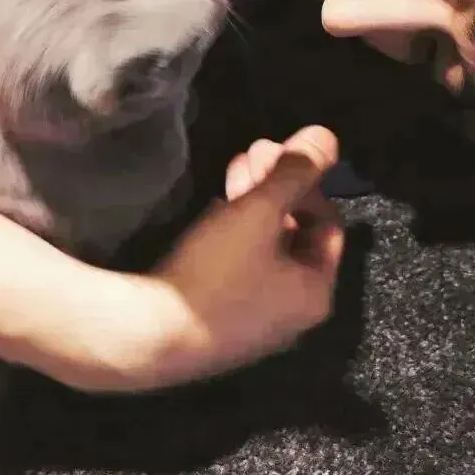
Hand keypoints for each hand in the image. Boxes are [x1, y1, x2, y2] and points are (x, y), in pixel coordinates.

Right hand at [137, 126, 344, 384]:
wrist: (146, 339)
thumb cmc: (215, 273)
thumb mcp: (260, 211)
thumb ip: (297, 170)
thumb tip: (328, 136)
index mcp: (316, 292)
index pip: (327, 221)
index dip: (305, 180)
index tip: (274, 151)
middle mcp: (293, 314)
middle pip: (295, 234)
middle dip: (276, 187)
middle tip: (251, 151)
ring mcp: (255, 323)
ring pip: (265, 249)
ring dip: (253, 205)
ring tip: (231, 171)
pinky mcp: (220, 325)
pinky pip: (240, 270)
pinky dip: (235, 235)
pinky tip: (213, 211)